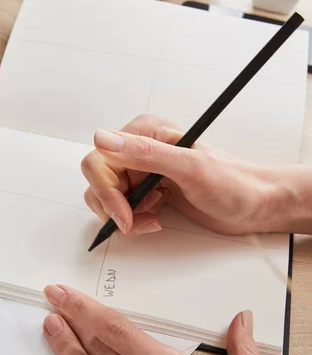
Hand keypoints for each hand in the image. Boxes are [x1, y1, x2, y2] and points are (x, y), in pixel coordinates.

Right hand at [81, 114, 288, 235]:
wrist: (254, 205)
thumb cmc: (232, 184)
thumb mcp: (189, 168)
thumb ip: (145, 152)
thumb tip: (102, 138)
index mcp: (145, 132)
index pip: (100, 160)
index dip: (107, 191)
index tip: (126, 214)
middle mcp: (139, 149)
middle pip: (99, 181)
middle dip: (115, 207)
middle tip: (137, 221)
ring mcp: (142, 171)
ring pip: (106, 197)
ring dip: (125, 215)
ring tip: (154, 217)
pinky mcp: (147, 190)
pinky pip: (121, 207)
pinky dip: (133, 219)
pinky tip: (157, 216)